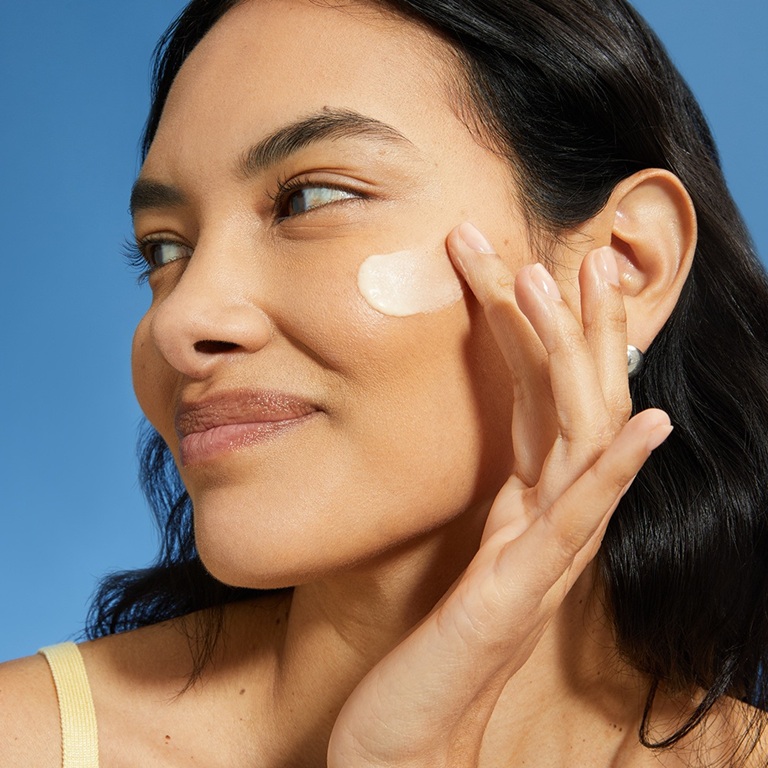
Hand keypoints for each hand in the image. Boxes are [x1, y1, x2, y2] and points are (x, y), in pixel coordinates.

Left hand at [327, 223, 671, 767]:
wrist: (405, 739)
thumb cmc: (421, 647)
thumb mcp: (444, 555)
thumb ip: (468, 507)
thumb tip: (461, 453)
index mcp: (521, 510)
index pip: (541, 407)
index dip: (540, 338)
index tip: (528, 267)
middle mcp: (544, 526)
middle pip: (575, 407)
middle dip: (579, 326)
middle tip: (581, 251)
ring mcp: (540, 558)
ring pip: (580, 439)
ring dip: (583, 360)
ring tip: (581, 284)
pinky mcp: (518, 592)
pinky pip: (577, 519)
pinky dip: (614, 467)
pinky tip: (643, 420)